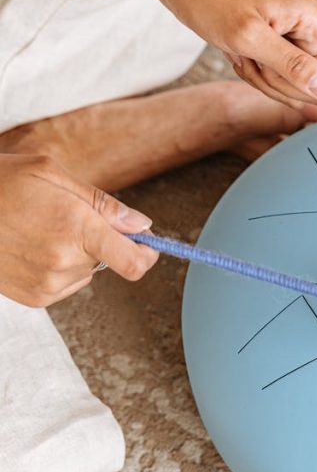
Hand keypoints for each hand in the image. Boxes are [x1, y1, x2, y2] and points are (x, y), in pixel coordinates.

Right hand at [0, 153, 157, 306]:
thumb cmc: (0, 182)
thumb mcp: (52, 173)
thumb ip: (102, 203)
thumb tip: (140, 225)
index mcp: (77, 228)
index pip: (134, 261)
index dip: (147, 254)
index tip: (148, 245)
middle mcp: (65, 262)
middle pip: (109, 262)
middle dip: (98, 241)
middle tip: (65, 216)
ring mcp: (48, 284)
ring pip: (85, 273)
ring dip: (76, 255)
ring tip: (39, 229)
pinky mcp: (34, 298)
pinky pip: (63, 285)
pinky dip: (56, 268)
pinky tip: (29, 247)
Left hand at [160, 0, 316, 144]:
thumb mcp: (249, 37)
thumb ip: (293, 67)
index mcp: (314, 18)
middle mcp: (311, 30)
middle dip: (285, 86)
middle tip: (253, 59)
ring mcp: (295, 41)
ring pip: (296, 88)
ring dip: (266, 81)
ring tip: (242, 52)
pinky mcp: (279, 49)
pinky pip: (278, 82)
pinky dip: (257, 76)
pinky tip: (239, 54)